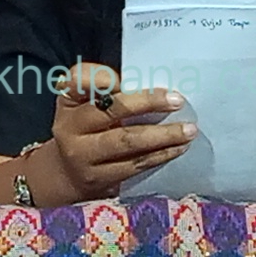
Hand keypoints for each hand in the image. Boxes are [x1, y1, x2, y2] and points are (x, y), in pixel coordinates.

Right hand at [43, 63, 194, 201]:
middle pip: (110, 110)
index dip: (102, 78)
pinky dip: (161, 155)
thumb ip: (108, 90)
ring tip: (189, 129)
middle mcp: (70, 126)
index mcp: (68, 100)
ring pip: (126, 140)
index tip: (130, 77)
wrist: (66, 174)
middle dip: (147, 103)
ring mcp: (83, 155)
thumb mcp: (84, 103)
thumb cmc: (85, 128)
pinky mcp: (99, 179)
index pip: (78, 80)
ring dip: (162, 135)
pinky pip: (135, 164)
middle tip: (177, 100)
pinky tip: (179, 148)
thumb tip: (152, 85)